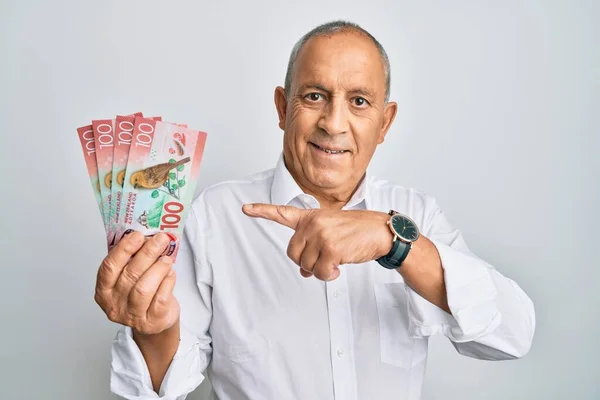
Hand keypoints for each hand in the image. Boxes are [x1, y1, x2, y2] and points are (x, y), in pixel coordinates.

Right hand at [94, 231, 179, 335]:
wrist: (156, 321)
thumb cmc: (142, 295)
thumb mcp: (130, 278)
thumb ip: (132, 260)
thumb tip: (146, 236)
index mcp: (104, 291)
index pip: (109, 268)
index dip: (123, 250)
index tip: (138, 235)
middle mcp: (115, 305)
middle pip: (130, 275)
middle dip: (147, 253)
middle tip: (160, 239)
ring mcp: (133, 316)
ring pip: (144, 289)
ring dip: (158, 268)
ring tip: (167, 258)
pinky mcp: (152, 322)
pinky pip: (160, 298)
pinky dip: (167, 282)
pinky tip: (170, 273)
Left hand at [242, 204, 393, 280]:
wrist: (380, 231)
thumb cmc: (356, 232)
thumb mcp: (331, 232)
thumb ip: (313, 247)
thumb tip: (304, 271)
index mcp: (311, 216)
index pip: (282, 212)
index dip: (262, 211)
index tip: (245, 208)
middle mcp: (313, 223)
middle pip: (292, 253)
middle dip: (305, 262)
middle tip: (322, 261)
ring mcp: (321, 234)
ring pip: (306, 265)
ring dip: (320, 270)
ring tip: (335, 261)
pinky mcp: (331, 248)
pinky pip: (319, 272)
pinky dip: (328, 275)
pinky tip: (339, 268)